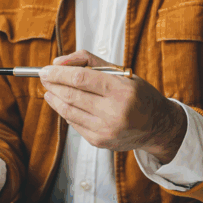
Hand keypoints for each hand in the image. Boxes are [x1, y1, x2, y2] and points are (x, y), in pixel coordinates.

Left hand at [39, 50, 186, 162]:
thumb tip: (58, 61)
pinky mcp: (99, 141)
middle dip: (53, 84)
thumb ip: (90, 61)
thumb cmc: (138, 95)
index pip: (81, 78)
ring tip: (49, 89)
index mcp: (123, 91)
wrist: (158, 126)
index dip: (59, 73)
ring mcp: (106, 129)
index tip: (46, 69)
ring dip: (54, 98)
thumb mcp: (121, 73)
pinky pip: (74, 123)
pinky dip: (65, 111)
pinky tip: (62, 103)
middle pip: (72, 95)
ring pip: (68, 111)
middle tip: (44, 77)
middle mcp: (115, 112)